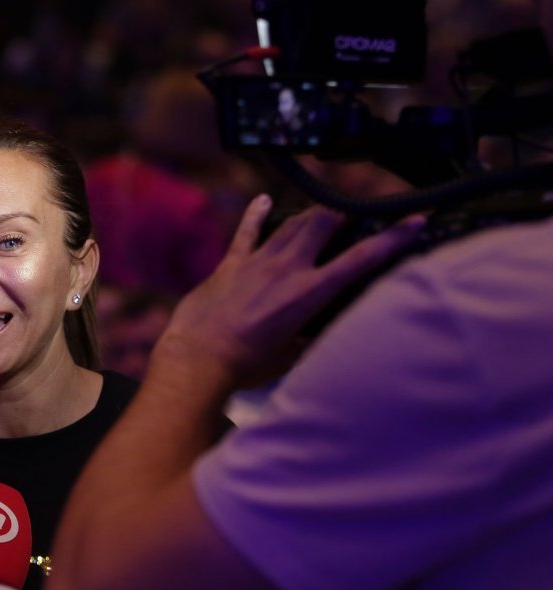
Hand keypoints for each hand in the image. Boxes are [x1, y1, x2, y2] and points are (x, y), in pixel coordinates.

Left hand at [155, 194, 424, 386]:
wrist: (199, 357)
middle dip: (343, 214)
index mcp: (311, 293)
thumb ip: (313, 338)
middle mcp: (288, 268)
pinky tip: (264, 200)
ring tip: (323, 214)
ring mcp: (257, 261)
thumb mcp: (293, 357)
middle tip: (355, 215)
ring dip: (310, 217)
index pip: (361, 258)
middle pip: (324, 223)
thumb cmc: (248, 364)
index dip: (392, 237)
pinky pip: (248, 232)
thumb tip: (325, 333)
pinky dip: (257, 214)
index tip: (414, 220)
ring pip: (292, 224)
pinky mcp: (231, 264)